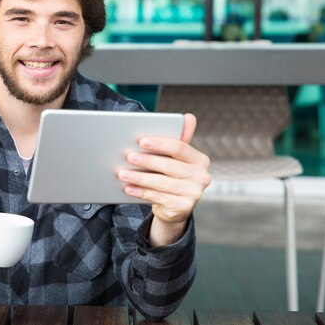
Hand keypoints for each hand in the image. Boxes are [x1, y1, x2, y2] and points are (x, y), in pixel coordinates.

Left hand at [118, 113, 210, 244]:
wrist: (172, 207)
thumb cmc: (169, 176)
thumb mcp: (174, 158)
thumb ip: (178, 139)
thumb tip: (189, 117)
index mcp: (200, 160)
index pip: (180, 147)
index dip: (160, 144)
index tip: (141, 141)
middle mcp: (202, 176)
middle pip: (170, 166)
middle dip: (147, 160)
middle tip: (128, 156)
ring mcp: (195, 193)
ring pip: (162, 182)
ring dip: (140, 177)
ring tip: (122, 173)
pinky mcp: (184, 208)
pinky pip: (158, 197)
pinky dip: (141, 192)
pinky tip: (128, 188)